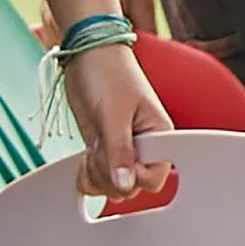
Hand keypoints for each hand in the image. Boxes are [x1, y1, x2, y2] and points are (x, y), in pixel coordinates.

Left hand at [61, 39, 174, 201]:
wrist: (86, 57)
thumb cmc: (108, 74)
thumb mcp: (114, 114)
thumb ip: (120, 151)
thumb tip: (125, 185)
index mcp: (160, 137)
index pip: (154, 180)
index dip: (132, 177)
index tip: (115, 160)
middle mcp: (144, 148)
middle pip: (131, 188)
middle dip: (109, 175)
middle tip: (99, 149)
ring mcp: (122, 150)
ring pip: (111, 186)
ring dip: (96, 175)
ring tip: (92, 150)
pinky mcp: (103, 149)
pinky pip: (97, 178)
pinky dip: (87, 175)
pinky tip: (84, 159)